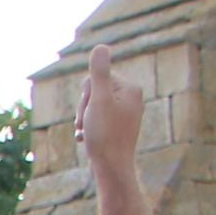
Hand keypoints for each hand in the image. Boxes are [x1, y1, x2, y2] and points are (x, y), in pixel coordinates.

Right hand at [75, 42, 143, 178]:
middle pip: (94, 91)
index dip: (86, 95)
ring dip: (84, 119)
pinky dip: (88, 128)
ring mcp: (125, 113)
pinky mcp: (118, 126)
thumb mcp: (98, 101)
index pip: (96, 78)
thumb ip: (99, 73)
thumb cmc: (105, 135)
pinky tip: (87, 140)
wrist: (112, 168)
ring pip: (92, 106)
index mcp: (130, 88)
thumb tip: (100, 46)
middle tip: (86, 125)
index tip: (91, 113)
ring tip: (86, 134)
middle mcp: (131, 98)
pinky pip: (97, 118)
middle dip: (84, 108)